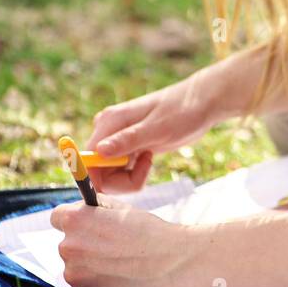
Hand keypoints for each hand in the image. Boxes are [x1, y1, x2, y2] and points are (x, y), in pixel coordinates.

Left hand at [50, 198, 200, 286]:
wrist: (175, 264)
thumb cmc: (151, 233)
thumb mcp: (122, 208)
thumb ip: (95, 207)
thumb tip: (82, 208)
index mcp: (75, 221)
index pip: (58, 218)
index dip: (75, 221)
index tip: (86, 226)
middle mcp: (68, 248)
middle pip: (68, 245)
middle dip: (85, 245)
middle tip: (113, 248)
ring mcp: (76, 276)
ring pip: (76, 269)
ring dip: (91, 267)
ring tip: (120, 265)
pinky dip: (100, 286)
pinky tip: (121, 280)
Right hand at [85, 65, 226, 194]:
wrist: (201, 103)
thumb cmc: (182, 111)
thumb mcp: (157, 129)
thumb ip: (128, 140)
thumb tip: (99, 152)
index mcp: (108, 122)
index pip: (87, 160)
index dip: (97, 178)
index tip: (123, 183)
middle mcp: (108, 131)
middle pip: (98, 172)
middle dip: (120, 181)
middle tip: (145, 167)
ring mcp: (117, 140)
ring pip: (110, 175)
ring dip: (129, 178)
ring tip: (149, 159)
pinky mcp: (128, 148)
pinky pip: (121, 172)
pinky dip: (134, 174)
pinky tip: (149, 158)